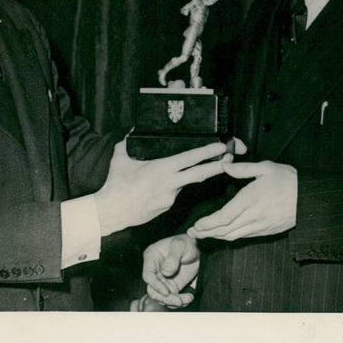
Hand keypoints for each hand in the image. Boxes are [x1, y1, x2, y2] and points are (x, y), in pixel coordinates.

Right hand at [94, 138, 230, 236]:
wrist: (111, 212)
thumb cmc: (116, 184)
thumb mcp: (120, 157)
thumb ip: (128, 142)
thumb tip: (131, 130)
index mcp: (162, 169)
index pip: (191, 158)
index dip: (208, 152)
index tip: (221, 146)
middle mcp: (170, 183)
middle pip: (200, 174)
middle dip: (217, 166)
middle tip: (230, 159)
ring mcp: (170, 197)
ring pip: (184, 184)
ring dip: (186, 177)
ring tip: (182, 171)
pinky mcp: (167, 207)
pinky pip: (173, 194)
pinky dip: (172, 187)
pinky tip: (158, 186)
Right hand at [142, 234, 199, 308]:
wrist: (196, 250)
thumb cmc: (186, 243)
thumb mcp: (181, 245)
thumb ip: (173, 257)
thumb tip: (165, 272)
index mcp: (151, 257)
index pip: (148, 275)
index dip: (155, 285)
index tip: (167, 292)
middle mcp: (154, 270)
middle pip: (153, 290)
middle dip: (165, 298)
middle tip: (179, 301)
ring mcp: (162, 280)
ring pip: (161, 297)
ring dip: (173, 302)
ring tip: (188, 299)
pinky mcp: (170, 286)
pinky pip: (171, 298)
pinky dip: (180, 301)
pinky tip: (189, 298)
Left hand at [187, 160, 296, 240]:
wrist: (309, 199)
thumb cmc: (287, 180)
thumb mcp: (265, 168)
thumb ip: (242, 169)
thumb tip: (224, 165)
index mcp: (250, 199)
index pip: (223, 217)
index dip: (207, 224)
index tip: (196, 225)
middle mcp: (253, 216)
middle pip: (225, 230)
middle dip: (206, 233)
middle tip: (193, 233)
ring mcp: (260, 226)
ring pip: (233, 236)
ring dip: (216, 236)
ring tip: (203, 234)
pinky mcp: (266, 231)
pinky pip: (244, 236)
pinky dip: (230, 236)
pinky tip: (223, 233)